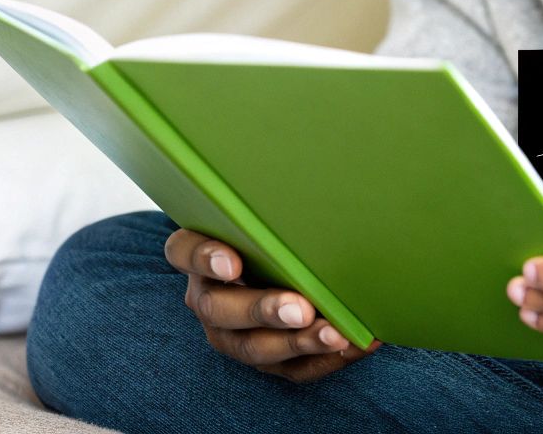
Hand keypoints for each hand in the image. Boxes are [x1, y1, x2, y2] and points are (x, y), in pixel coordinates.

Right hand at [163, 228, 378, 381]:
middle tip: (300, 309)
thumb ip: (275, 208)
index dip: (204, 258)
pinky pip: (292, 369)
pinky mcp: (266, 360)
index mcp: (200, 255)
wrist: (288, 263)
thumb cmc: (280, 231)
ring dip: (298, 343)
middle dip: (263, 311)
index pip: (185, 252)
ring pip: (255, 347)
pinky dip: (327, 359)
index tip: (232, 263)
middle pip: (221, 309)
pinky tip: (358, 344)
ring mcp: (233, 335)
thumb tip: (320, 172)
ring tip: (335, 335)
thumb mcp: (269, 216)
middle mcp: (209, 298)